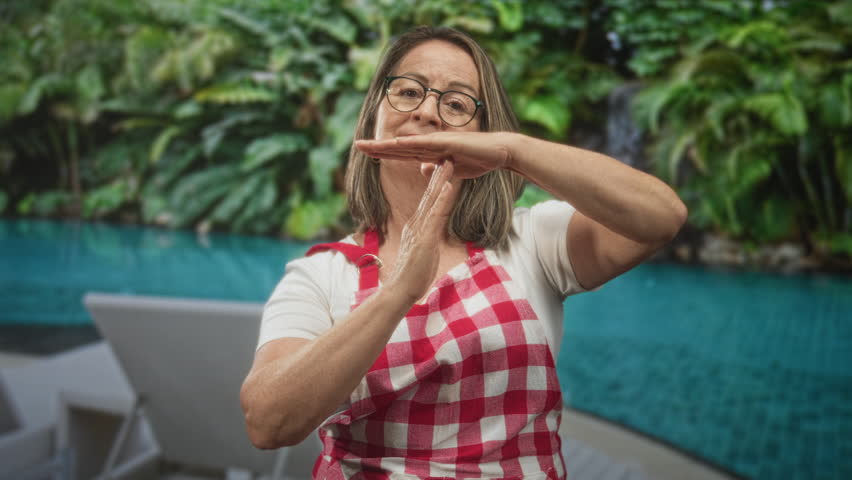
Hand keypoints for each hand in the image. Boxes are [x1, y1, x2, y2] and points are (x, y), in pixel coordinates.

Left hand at [355, 132, 514, 178]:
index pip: (402, 152)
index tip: (367, 151)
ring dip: (388, 144)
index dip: (384, 151)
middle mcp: (431, 144)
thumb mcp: (451, 170)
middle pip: (399, 146)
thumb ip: (436, 169)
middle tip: (357, 144)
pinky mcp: (450, 143)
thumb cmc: (478, 159)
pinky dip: (413, 143)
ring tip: (369, 144)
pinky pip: (428, 144)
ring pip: (408, 144)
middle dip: (378, 146)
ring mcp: (440, 142)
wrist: (499, 152)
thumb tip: (421, 169)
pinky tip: (397, 142)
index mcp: (430, 152)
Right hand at [384, 160, 457, 302]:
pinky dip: (442, 200)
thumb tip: (431, 239)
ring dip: (442, 180)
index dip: (437, 185)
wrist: (400, 291)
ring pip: (432, 200)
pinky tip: (448, 186)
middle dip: (439, 175)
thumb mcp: (423, 255)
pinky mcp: (424, 238)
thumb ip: (427, 243)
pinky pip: (435, 215)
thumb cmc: (412, 277)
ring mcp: (419, 230)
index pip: (429, 202)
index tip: (444, 170)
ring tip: (449, 163)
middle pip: (430, 195)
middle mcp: (416, 224)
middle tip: (447, 156)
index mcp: (416, 228)